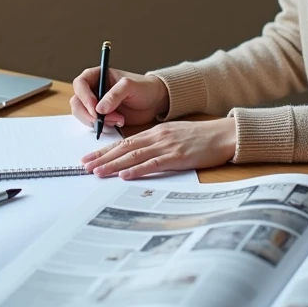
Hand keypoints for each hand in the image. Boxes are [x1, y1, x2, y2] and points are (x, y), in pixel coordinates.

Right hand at [70, 67, 169, 128]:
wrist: (155, 102)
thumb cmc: (144, 88)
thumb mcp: (130, 86)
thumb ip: (114, 95)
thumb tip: (99, 109)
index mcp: (97, 76)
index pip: (80, 84)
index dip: (84, 97)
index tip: (95, 109)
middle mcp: (93, 90)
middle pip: (77, 102)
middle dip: (89, 113)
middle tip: (103, 120)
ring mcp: (96, 105)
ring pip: (83, 115)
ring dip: (97, 122)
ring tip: (118, 119)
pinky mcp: (101, 118)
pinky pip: (93, 124)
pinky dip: (102, 127)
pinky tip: (118, 123)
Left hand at [81, 119, 236, 179]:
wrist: (224, 134)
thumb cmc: (202, 138)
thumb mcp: (175, 136)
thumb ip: (158, 143)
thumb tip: (140, 156)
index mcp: (156, 131)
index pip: (125, 142)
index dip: (105, 150)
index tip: (90, 158)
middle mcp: (157, 136)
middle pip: (124, 148)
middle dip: (102, 157)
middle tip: (84, 166)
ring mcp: (167, 146)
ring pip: (133, 156)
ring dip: (113, 164)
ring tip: (97, 172)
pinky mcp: (177, 156)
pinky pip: (153, 164)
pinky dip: (137, 170)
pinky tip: (124, 175)